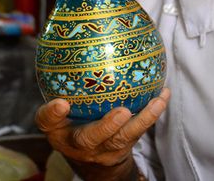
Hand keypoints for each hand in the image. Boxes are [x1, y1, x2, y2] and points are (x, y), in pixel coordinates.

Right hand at [35, 88, 170, 180]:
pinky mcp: (125, 146)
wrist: (91, 158)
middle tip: (121, 112)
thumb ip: (57, 93)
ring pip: (124, 137)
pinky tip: (164, 94)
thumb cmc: (71, 126)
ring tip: (156, 102)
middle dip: (107, 126)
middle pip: (92, 138)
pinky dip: (153, 112)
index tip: (60, 104)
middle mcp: (81, 144)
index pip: (49, 123)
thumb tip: (63, 57)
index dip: (53, 114)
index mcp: (59, 131)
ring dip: (142, 119)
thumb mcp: (56, 115)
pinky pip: (140, 130)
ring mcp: (105, 148)